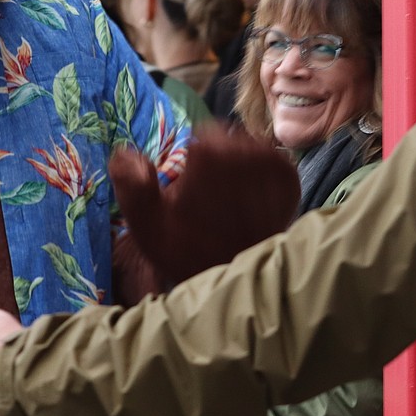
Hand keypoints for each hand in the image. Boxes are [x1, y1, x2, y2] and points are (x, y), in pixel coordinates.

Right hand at [110, 123, 299, 283]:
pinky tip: (251, 199)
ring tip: (231, 199)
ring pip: (250, 146)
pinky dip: (261, 174)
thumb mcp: (145, 222)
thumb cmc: (186, 250)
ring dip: (239, 165)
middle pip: (226, 139)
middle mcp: (244, 151)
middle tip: (211, 197)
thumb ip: (130, 183)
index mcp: (208, 153)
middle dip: (217, 160)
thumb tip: (126, 152)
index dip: (194, 161)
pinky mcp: (289, 178)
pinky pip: (272, 159)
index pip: (202, 135)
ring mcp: (272, 164)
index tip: (192, 188)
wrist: (236, 279)